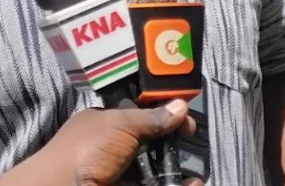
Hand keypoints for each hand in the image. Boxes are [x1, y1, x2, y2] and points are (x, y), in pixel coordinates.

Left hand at [6, 99, 201, 185]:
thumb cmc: (87, 150)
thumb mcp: (120, 124)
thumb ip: (151, 117)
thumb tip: (180, 106)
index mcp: (105, 122)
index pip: (139, 113)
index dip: (163, 114)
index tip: (185, 119)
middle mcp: (112, 147)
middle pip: (150, 143)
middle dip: (174, 144)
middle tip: (192, 143)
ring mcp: (118, 173)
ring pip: (153, 170)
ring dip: (177, 172)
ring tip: (197, 178)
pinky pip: (152, 185)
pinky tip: (191, 185)